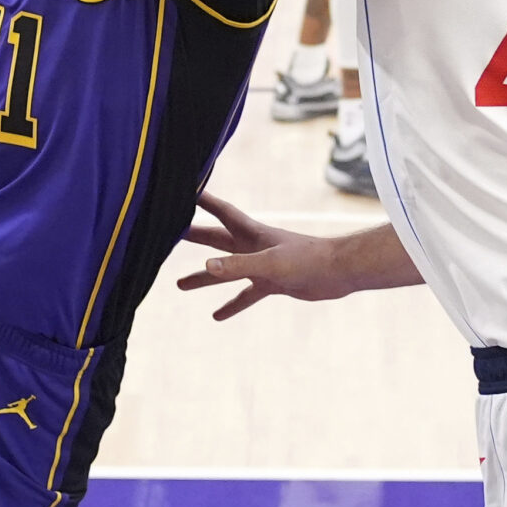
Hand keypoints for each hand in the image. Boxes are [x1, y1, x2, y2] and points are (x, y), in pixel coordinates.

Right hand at [176, 192, 353, 319]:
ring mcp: (261, 265)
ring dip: (204, 278)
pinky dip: (232, 304)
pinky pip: (246, 295)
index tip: (181, 189)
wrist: (338, 272)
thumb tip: (205, 267)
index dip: (201, 200)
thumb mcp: (269, 263)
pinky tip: (217, 316)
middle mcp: (252, 246)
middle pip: (216, 240)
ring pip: (225, 271)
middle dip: (194, 236)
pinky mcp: (272, 283)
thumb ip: (237, 266)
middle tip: (167, 235)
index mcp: (251, 233)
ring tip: (179, 285)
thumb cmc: (308, 259)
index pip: (220, 211)